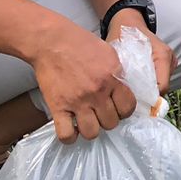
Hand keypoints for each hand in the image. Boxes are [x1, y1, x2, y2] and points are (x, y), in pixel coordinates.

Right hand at [31, 23, 136, 142]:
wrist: (52, 42)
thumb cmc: (80, 44)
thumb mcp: (109, 53)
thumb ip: (118, 73)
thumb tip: (126, 89)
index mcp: (112, 77)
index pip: (128, 107)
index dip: (125, 111)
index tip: (119, 108)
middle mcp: (97, 92)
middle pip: (111, 123)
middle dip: (108, 120)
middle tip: (101, 114)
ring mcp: (77, 101)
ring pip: (92, 132)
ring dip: (91, 129)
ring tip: (87, 121)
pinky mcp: (58, 107)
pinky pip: (66, 135)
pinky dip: (69, 137)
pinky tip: (71, 128)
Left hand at [107, 14, 177, 96]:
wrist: (128, 22)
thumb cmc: (123, 36)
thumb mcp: (120, 54)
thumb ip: (124, 72)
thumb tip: (122, 96)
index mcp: (162, 55)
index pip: (161, 87)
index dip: (147, 99)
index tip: (131, 103)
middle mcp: (170, 58)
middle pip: (162, 88)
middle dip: (146, 96)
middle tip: (128, 99)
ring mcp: (170, 61)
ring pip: (161, 85)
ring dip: (147, 90)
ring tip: (131, 90)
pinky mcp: (167, 63)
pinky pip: (160, 80)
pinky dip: (149, 84)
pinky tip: (136, 83)